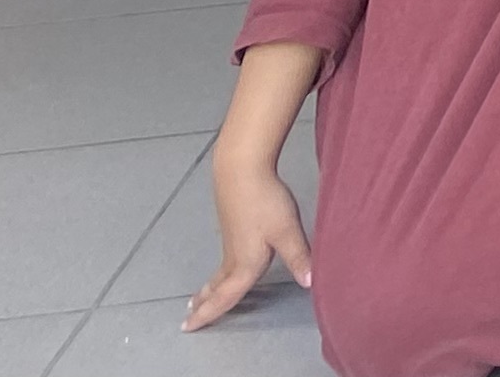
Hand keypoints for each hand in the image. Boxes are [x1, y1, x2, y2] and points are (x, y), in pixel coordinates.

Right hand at [181, 147, 313, 329]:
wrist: (241, 172)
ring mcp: (231, 243)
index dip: (211, 313)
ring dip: (207, 291)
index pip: (227, 297)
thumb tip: (311, 283)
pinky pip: (222, 263)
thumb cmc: (264, 201)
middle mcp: (235, 258)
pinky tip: (220, 272)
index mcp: (246, 264)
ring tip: (195, 300)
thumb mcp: (287, 231)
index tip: (190, 327)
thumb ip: (299, 257)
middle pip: (217, 289)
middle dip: (204, 306)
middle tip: (187, 321)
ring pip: (218, 275)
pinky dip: (215, 276)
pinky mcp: (232, 230)